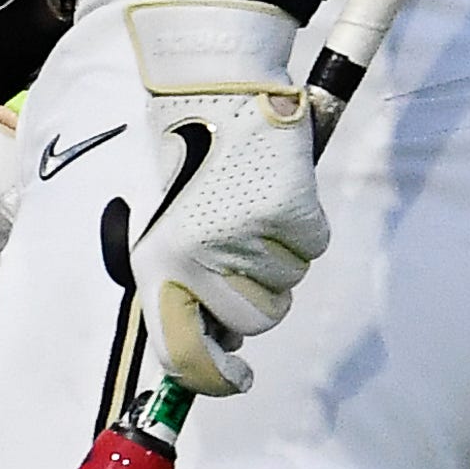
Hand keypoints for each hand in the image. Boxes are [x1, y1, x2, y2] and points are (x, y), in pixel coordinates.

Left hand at [124, 0, 331, 395]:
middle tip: (242, 251)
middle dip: (254, 296)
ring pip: (286, 286)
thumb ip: (180, 287)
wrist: (213, 88)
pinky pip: (311, 248)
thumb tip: (214, 345)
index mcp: (159, 265)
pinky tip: (277, 194)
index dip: (214, 381)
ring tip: (251, 209)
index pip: (184, 355)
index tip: (236, 379)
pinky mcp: (289, 212)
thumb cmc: (185, 159)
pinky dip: (301, 228)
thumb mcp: (160, 227)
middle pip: (254, 322)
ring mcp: (247, 237)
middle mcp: (200, 259)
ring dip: (277, 258)